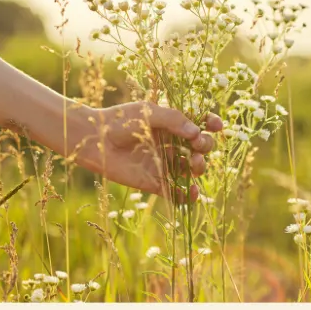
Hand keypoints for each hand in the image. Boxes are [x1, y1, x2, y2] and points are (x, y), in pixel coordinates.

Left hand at [73, 101, 222, 200]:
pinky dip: (187, 196)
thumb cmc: (119, 121)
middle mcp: (170, 144)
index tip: (216, 126)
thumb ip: (173, 119)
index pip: (199, 123)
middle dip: (205, 146)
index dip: (211, 124)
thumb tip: (197, 132)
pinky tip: (192, 192)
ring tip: (193, 165)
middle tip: (198, 146)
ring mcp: (163, 163)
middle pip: (199, 147)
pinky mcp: (154, 182)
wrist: (94, 141)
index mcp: (170, 124)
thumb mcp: (148, 113)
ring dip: (199, 167)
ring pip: (191, 169)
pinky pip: (176, 193)